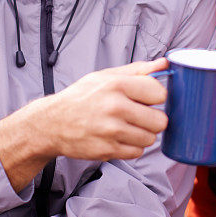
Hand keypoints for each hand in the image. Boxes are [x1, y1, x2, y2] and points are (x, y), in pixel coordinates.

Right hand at [43, 58, 169, 160]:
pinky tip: (118, 138)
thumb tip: (164, 64)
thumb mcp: (105, 76)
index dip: (156, 98)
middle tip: (138, 116)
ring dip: (142, 134)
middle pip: (160, 121)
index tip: (148, 99)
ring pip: (150, 139)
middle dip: (152, 119)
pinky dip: (131, 147)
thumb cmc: (81, 97)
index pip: (160, 94)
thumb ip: (137, 70)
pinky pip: (137, 152)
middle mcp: (115, 108)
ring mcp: (112, 131)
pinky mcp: (108, 150)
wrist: (52, 123)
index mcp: (117, 85)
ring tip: (126, 127)